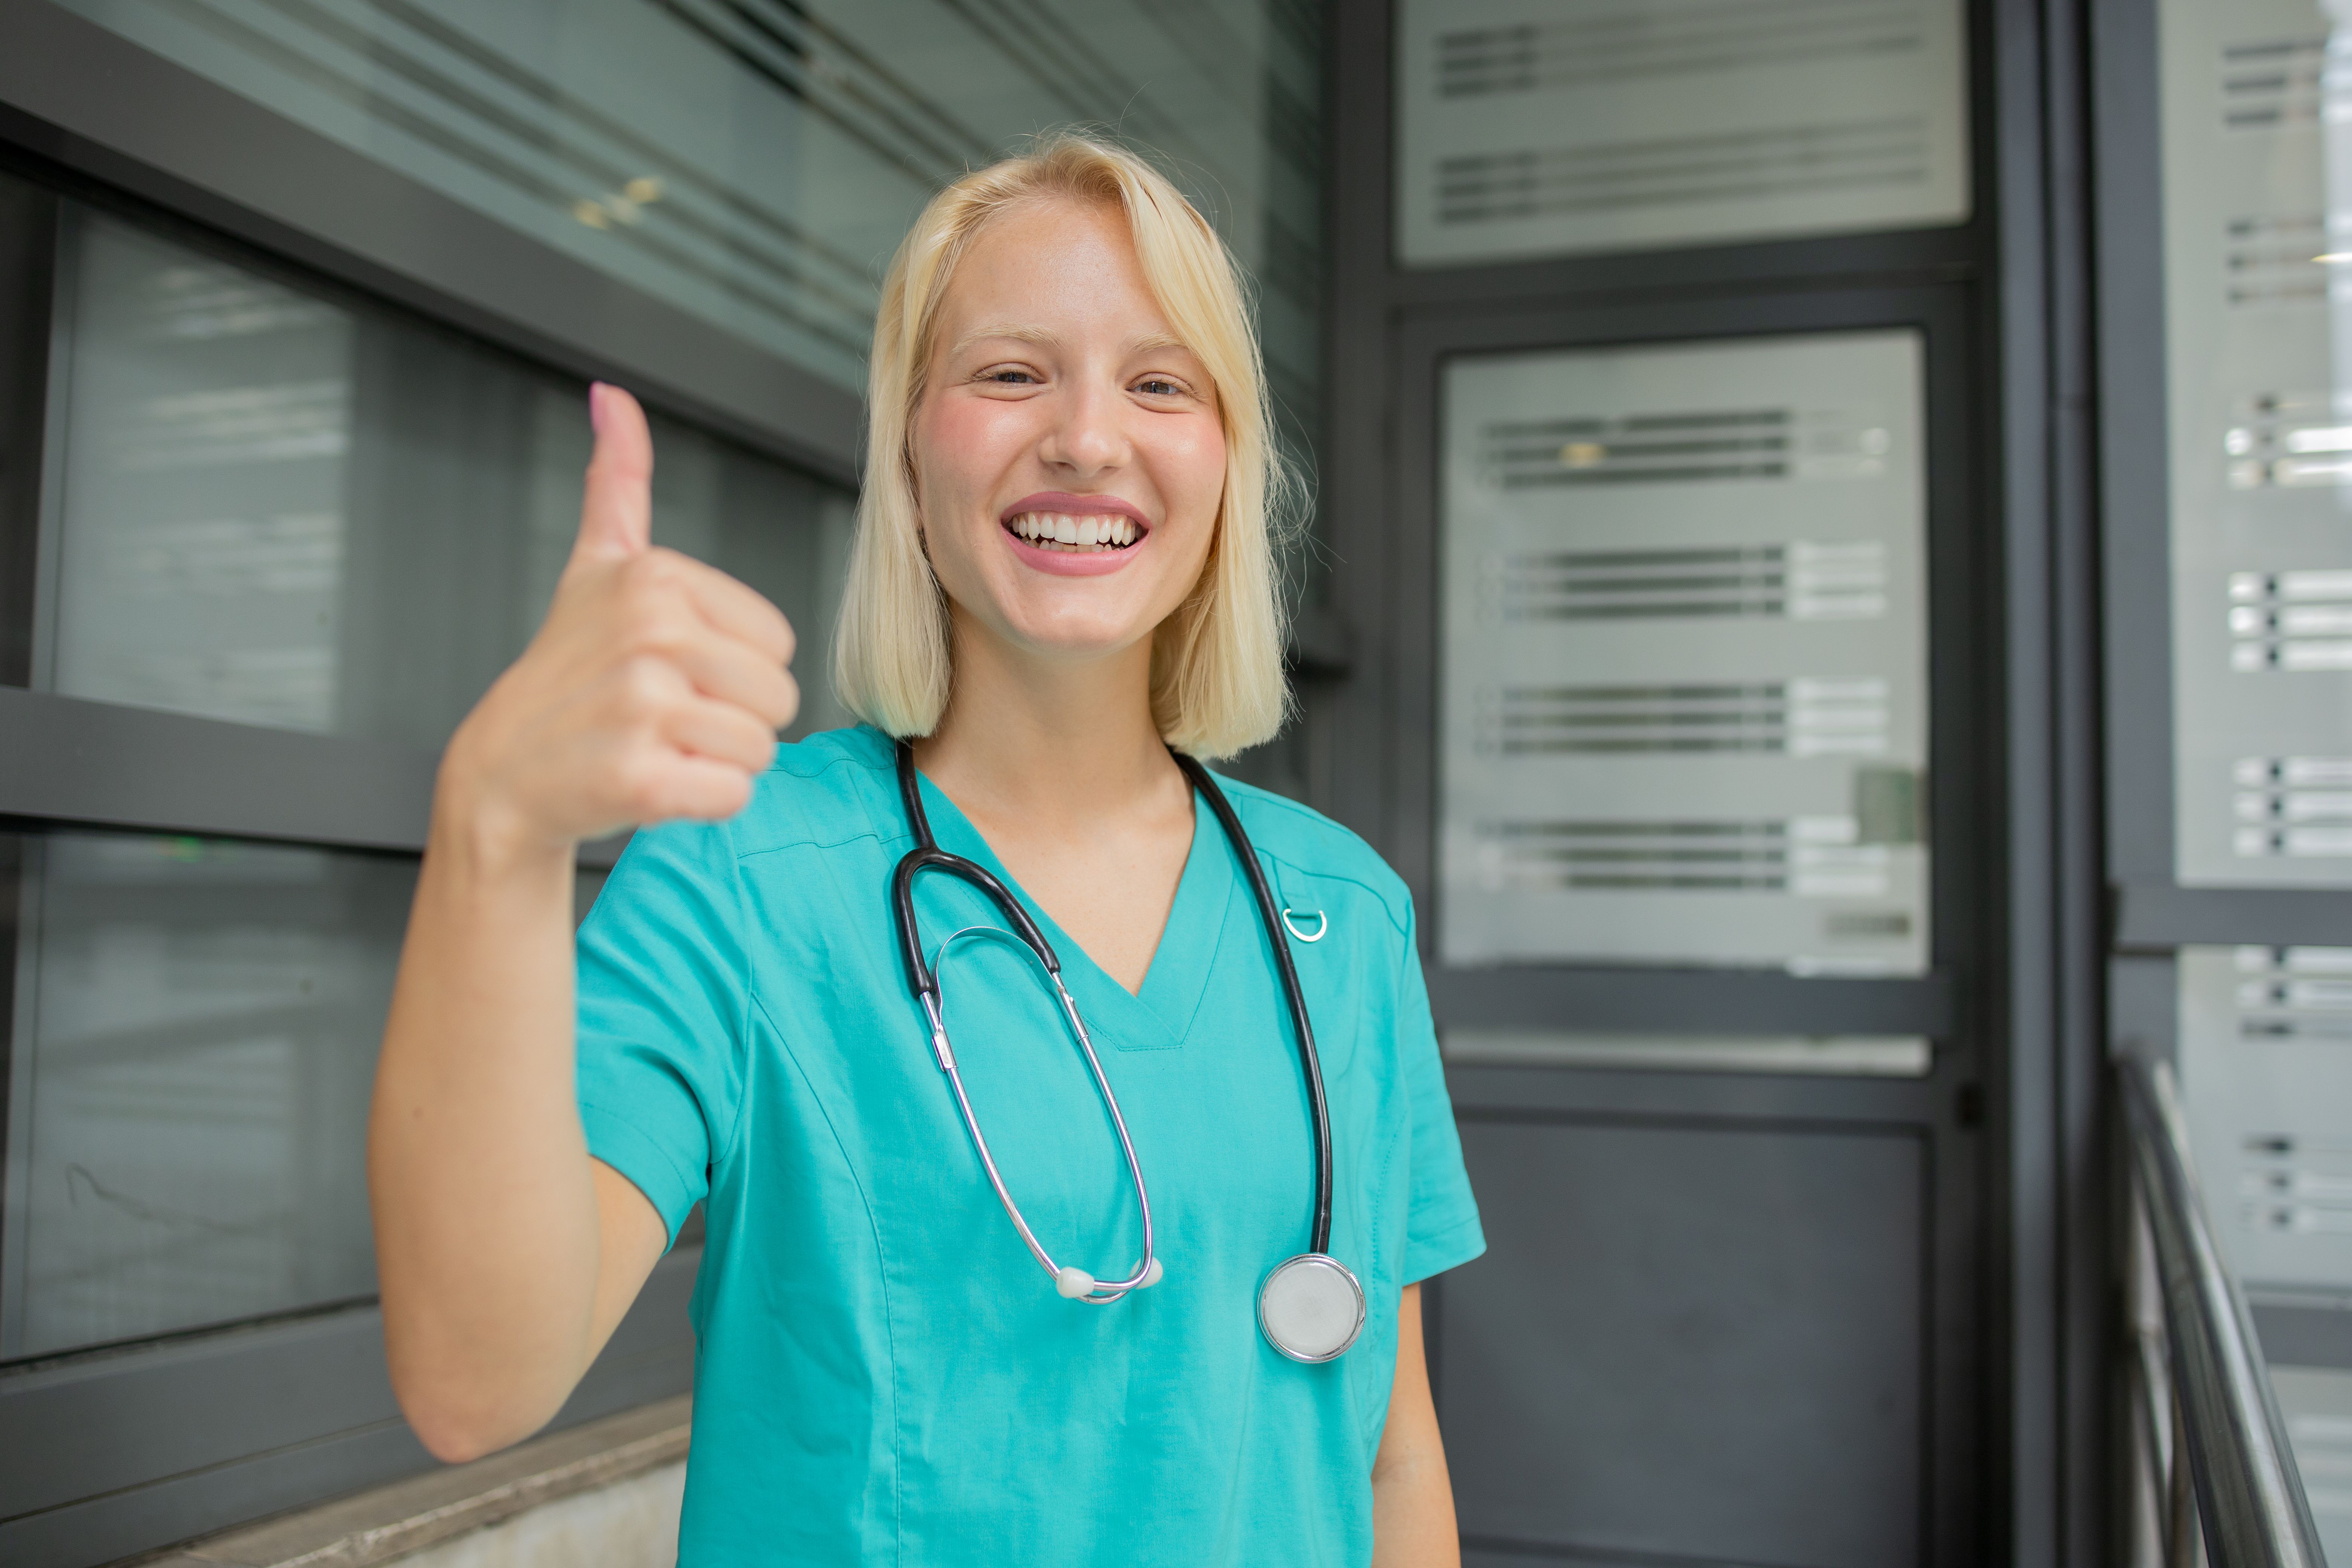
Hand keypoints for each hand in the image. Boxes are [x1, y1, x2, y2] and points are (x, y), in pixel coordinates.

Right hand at [438, 383, 798, 860]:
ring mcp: (642, 706)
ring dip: (717, 763)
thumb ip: (617, 482)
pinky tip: (651, 784)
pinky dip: (701, 804)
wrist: (504, 770)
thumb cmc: (568, 670)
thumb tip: (613, 397)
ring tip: (656, 746)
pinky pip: (732, 796)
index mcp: (656, 579)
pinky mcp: (639, 777)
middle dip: (733, 720)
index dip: (736, 668)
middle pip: (778, 698)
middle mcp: (650, 634)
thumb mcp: (595, 565)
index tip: (671, 669)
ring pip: (760, 751)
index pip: (778, 643)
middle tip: (664, 717)